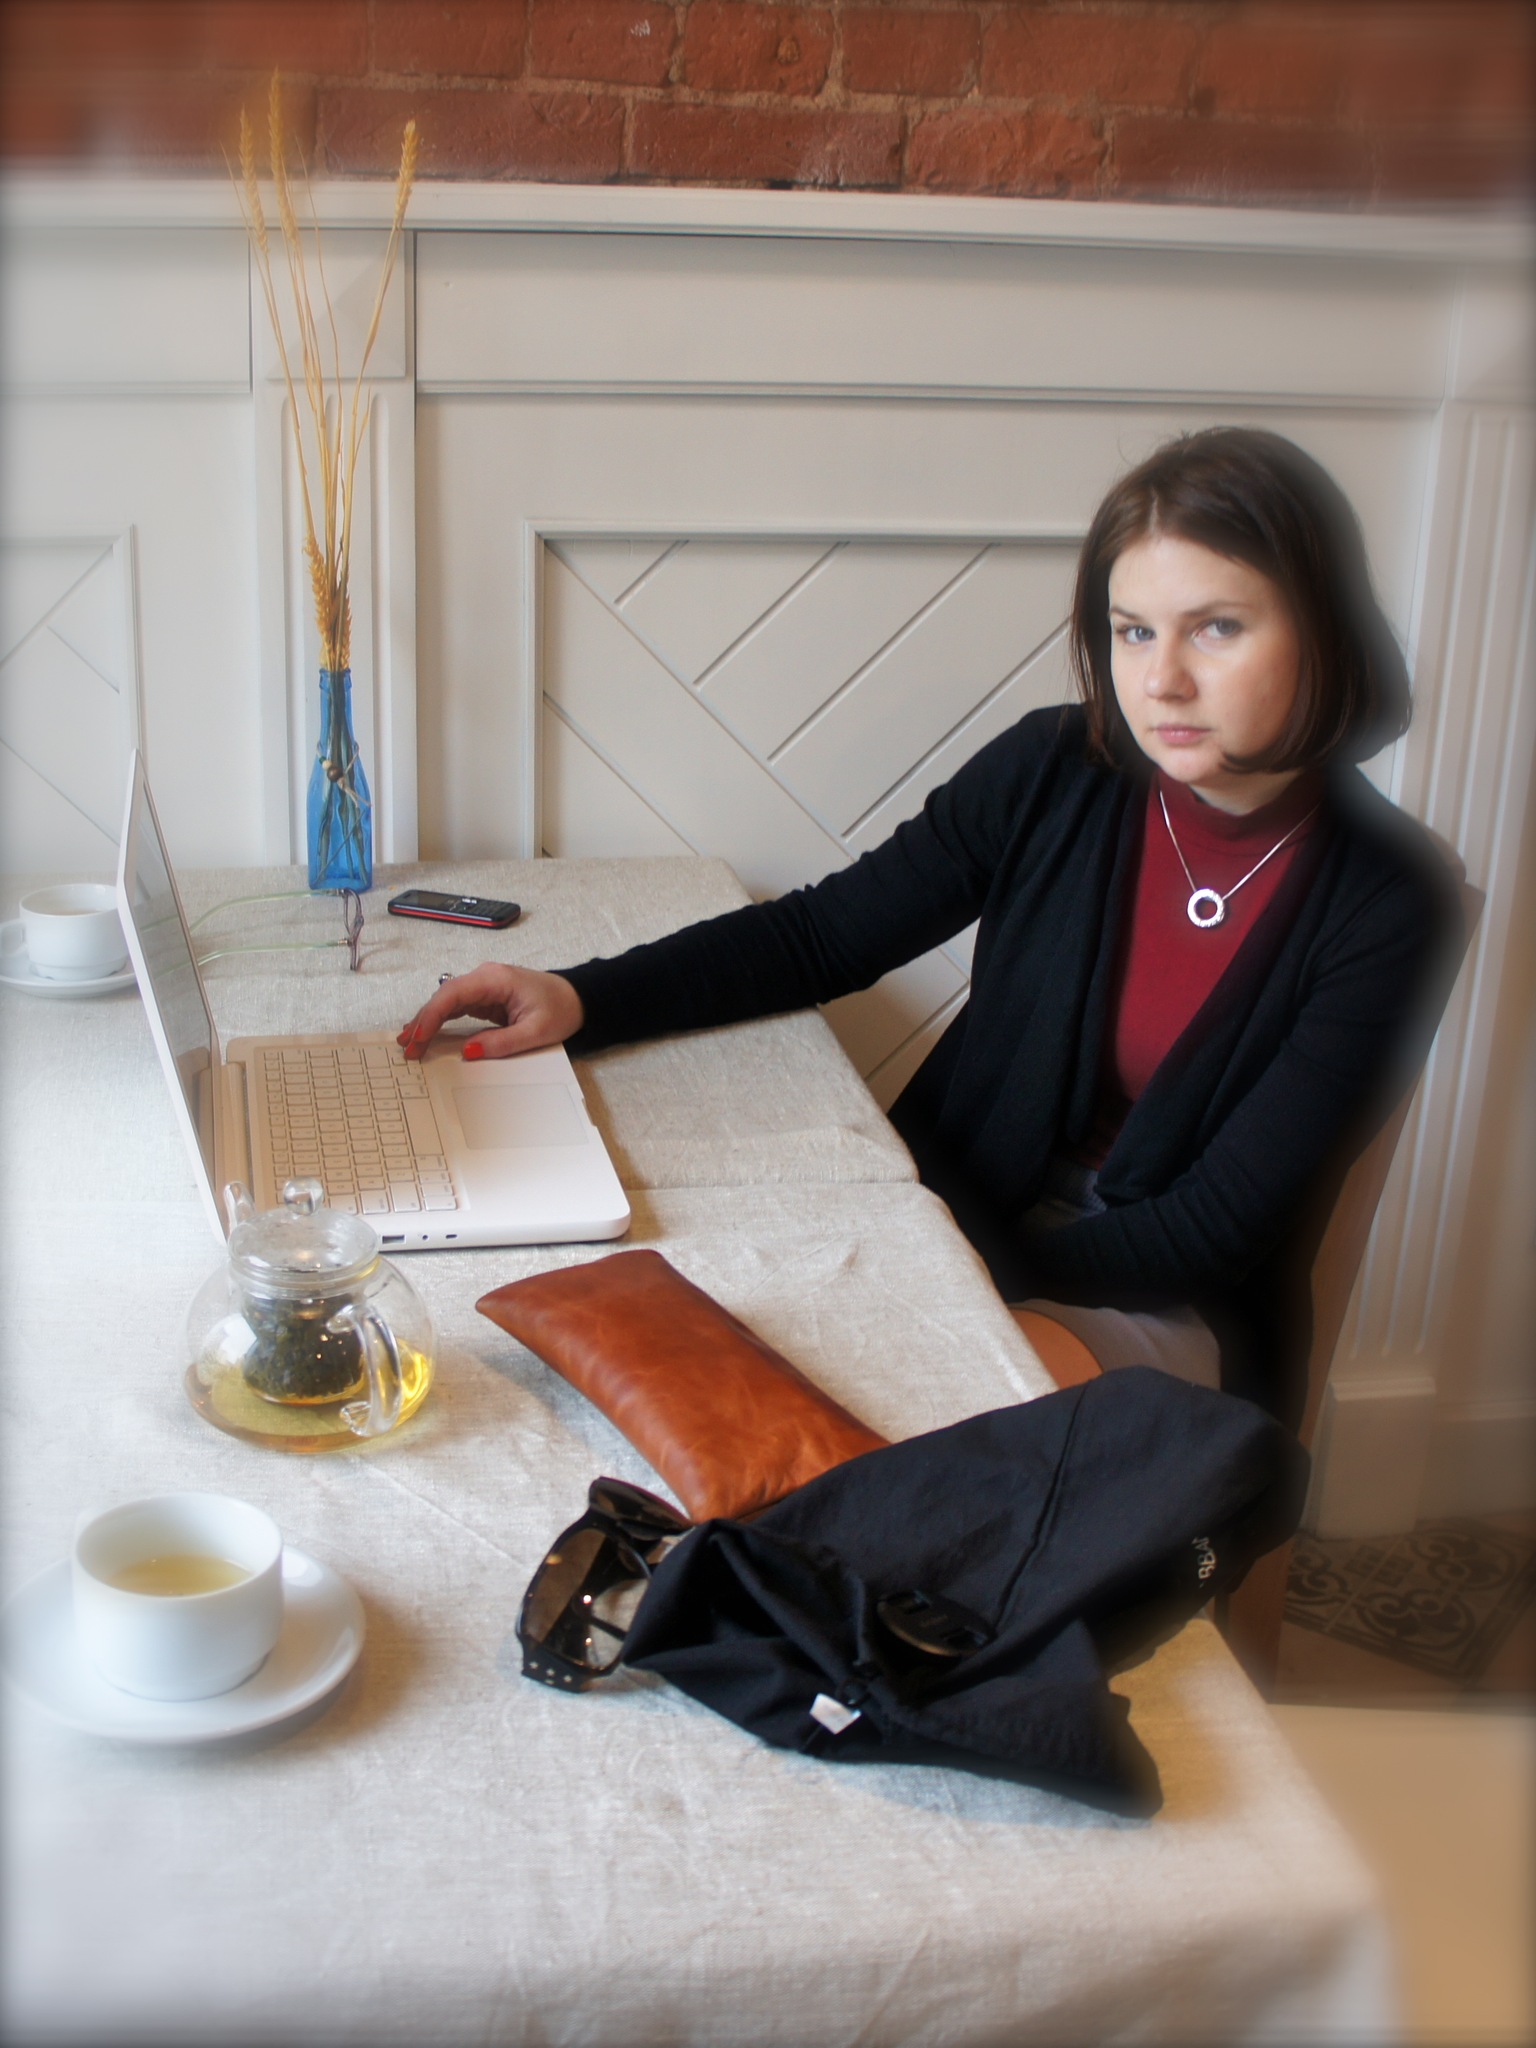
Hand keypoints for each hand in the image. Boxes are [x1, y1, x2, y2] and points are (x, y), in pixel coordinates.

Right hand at [397, 965, 584, 1060]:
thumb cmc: (561, 1009)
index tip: (419, 1036)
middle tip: (407, 1046)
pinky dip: (440, 1020)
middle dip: (423, 1021)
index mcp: (496, 978)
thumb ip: (502, 1043)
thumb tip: (468, 1052)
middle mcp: (485, 977)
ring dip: (427, 1021)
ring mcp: (483, 986)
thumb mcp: (536, 1032)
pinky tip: (425, 1033)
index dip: (432, 1015)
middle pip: (444, 996)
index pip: (453, 993)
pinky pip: (456, 1007)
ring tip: (409, 1042)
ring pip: (446, 1001)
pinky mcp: (484, 997)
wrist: (577, 998)